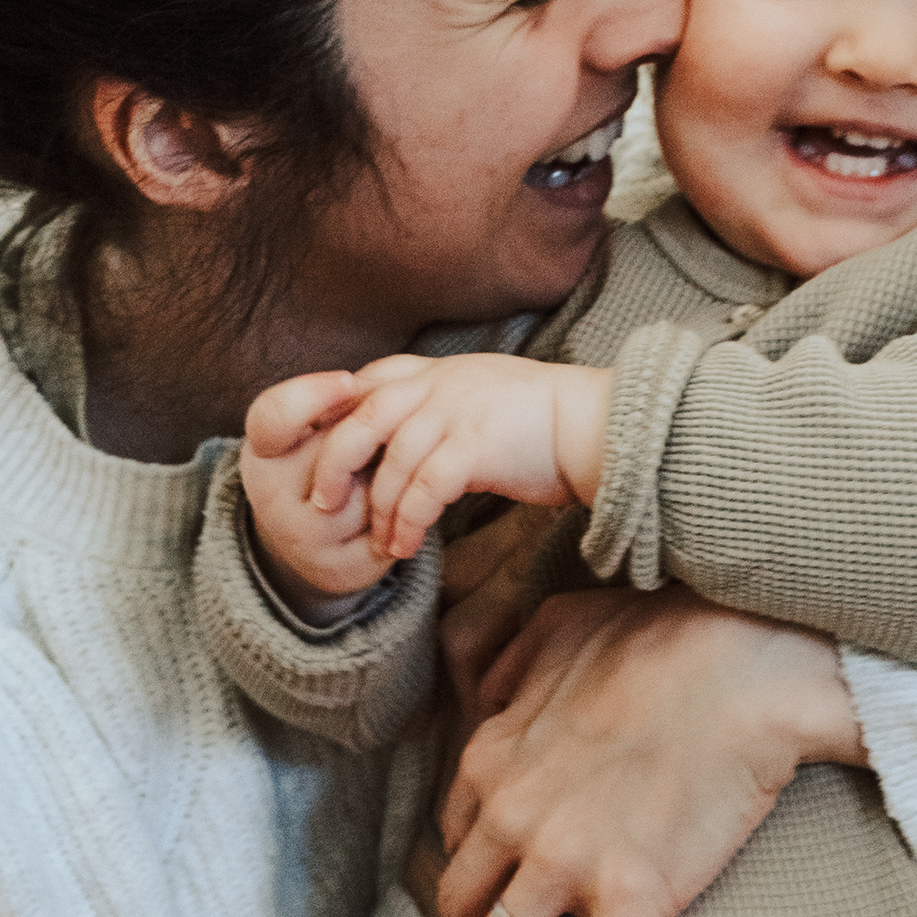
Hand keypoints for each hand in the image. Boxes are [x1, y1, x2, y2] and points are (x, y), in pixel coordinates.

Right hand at [241, 358, 432, 604]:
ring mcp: (299, 538)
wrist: (312, 538)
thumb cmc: (320, 462)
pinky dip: (398, 520)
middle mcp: (270, 496)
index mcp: (261, 450)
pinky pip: (385, 532)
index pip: (274, 417)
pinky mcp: (334, 568)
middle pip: (338, 452)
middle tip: (373, 443)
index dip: (312, 395)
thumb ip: (338, 402)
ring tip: (379, 480)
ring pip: (369, 495)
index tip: (348, 380)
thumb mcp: (313, 426)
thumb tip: (379, 389)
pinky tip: (387, 516)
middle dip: (369, 442)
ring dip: (389, 482)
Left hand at [306, 354, 612, 560]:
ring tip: (380, 542)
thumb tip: (398, 436)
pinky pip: (426, 489)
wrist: (597, 426)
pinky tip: (409, 546)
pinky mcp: (477, 446)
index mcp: (436, 370)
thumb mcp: (478, 393)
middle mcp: (440, 383)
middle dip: (336, 463)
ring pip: (392, 461)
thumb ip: (437, 402)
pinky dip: (410, 522)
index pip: (364, 384)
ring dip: (380, 508)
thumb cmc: (539, 421)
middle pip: (362, 418)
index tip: (319, 457)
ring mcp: (458, 411)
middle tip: (324, 503)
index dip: (333, 418)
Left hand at [434, 586, 865, 916]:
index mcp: (495, 756)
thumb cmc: (662, 635)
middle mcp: (513, 815)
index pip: (458, 839)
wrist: (743, 663)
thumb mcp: (560, 625)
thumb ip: (513, 663)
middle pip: (462, 904)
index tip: (475, 908)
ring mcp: (565, 859)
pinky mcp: (630, 893)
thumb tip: (491, 691)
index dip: (464, 881)